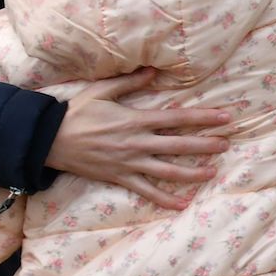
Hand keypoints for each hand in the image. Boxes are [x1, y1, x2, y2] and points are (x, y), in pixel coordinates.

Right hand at [45, 68, 232, 209]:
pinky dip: (165, 199)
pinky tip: (183, 204)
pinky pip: (147, 191)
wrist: (48, 140)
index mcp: (136, 120)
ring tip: (213, 173)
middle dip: (206, 145)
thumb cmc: (76, 112)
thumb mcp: (102, 91)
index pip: (178, 118)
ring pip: (168, 171)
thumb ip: (130, 82)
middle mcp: (137, 143)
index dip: (204, 118)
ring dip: (193, 173)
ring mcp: (130, 163)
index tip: (225, 118)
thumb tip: (154, 71)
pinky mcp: (120, 178)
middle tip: (227, 144)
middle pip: (180, 145)